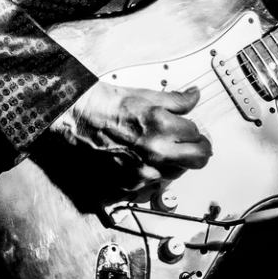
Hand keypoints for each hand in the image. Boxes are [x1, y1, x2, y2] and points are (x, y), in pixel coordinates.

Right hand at [44, 79, 211, 194]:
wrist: (79, 118)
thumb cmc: (109, 105)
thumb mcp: (147, 96)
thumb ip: (177, 100)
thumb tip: (195, 95)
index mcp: (163, 126)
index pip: (198, 135)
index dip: (194, 131)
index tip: (190, 130)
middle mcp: (156, 152)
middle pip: (198, 160)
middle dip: (198, 151)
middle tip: (191, 145)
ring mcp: (144, 170)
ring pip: (178, 172)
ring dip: (175, 162)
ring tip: (159, 148)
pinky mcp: (131, 183)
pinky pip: (155, 182)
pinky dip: (153, 172)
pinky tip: (143, 158)